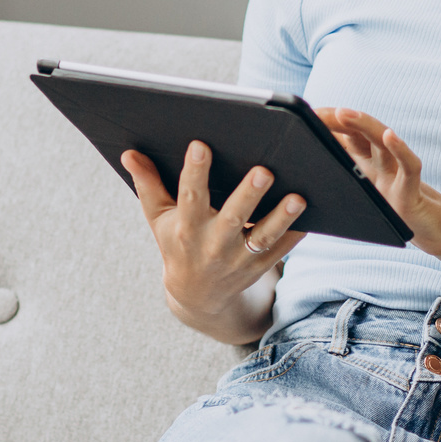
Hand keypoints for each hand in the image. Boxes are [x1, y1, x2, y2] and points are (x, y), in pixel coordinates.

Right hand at [121, 140, 305, 331]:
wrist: (197, 296)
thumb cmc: (176, 244)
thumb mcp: (157, 218)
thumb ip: (147, 185)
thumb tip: (129, 152)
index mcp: (186, 228)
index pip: (189, 197)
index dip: (194, 172)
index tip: (200, 145)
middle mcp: (213, 245)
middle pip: (233, 218)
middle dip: (248, 195)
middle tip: (263, 170)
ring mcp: (240, 258)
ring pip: (264, 236)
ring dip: (281, 217)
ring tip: (297, 197)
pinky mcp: (261, 265)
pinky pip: (283, 249)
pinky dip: (296, 232)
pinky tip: (311, 212)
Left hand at [316, 107, 440, 273]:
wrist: (433, 233)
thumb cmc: (394, 218)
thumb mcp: (363, 201)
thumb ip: (342, 185)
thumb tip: (303, 181)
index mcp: (365, 167)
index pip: (344, 138)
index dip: (327, 125)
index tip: (305, 114)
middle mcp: (381, 165)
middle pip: (359, 134)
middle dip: (339, 119)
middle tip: (316, 111)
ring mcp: (397, 175)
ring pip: (381, 143)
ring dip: (363, 125)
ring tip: (344, 112)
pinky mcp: (412, 191)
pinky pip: (409, 166)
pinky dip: (400, 150)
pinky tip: (389, 136)